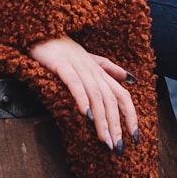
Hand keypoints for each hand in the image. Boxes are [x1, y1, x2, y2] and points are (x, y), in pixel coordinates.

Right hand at [29, 35, 138, 152]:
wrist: (41, 29)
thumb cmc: (63, 48)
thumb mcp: (89, 58)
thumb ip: (109, 69)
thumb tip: (131, 78)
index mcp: (99, 70)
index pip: (121, 94)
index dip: (130, 115)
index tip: (135, 137)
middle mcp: (92, 69)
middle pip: (110, 98)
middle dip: (116, 124)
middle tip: (118, 148)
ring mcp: (78, 65)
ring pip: (95, 94)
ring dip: (102, 119)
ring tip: (104, 140)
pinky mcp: (61, 64)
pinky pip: (74, 83)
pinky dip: (82, 99)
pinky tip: (86, 115)